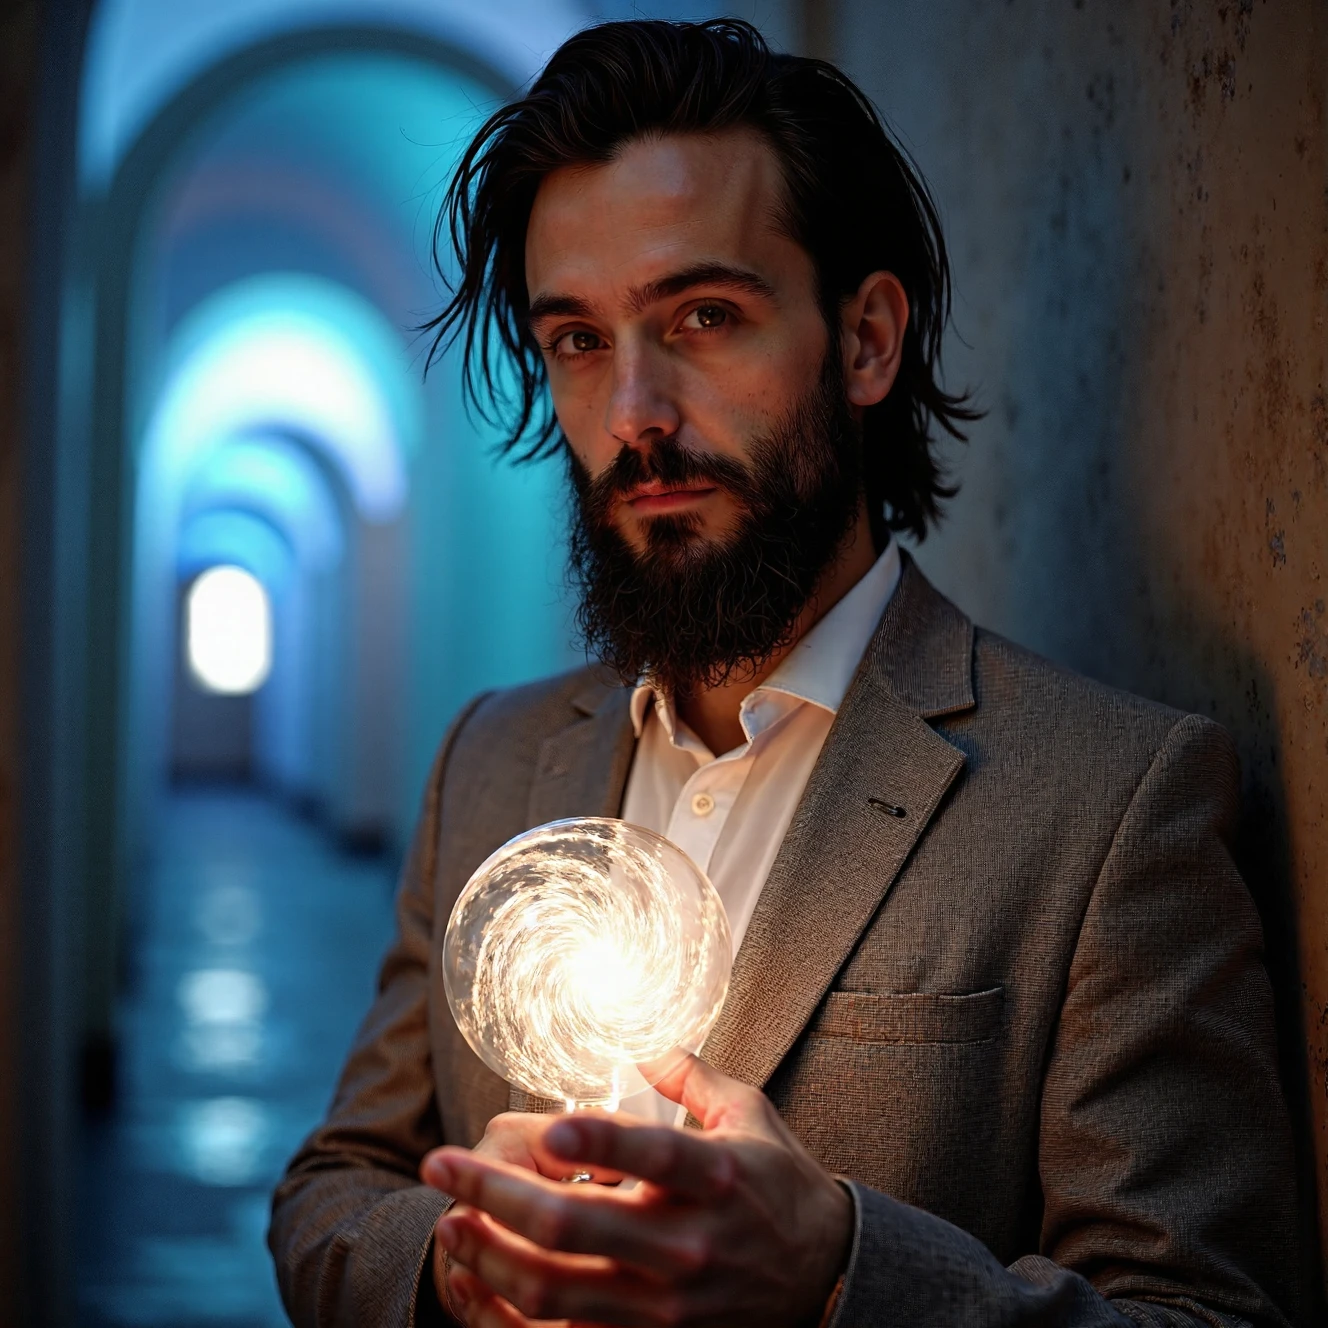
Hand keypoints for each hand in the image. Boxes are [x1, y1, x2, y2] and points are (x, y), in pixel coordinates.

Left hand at [419, 1056, 852, 1327]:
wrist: (826, 1279)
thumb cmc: (779, 1185)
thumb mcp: (748, 1116)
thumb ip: (691, 1075)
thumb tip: (638, 1037)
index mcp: (717, 1176)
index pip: (654, 1154)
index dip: (600, 1139)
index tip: (550, 1122)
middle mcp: (690, 1244)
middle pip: (577, 1225)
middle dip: (496, 1194)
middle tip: (441, 1165)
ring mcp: (669, 1306)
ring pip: (558, 1292)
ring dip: (491, 1257)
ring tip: (448, 1222)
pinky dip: (514, 1318)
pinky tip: (480, 1284)